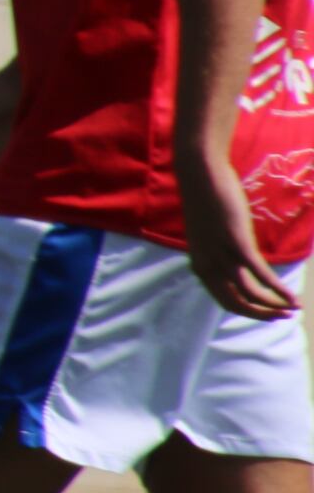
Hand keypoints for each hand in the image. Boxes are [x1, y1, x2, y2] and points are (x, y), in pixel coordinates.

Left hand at [178, 145, 299, 321]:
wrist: (201, 176)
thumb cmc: (207, 202)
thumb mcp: (209, 236)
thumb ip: (218, 253)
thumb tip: (235, 261)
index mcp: (200, 267)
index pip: (225, 301)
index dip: (249, 311)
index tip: (268, 312)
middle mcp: (207, 267)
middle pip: (237, 304)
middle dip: (263, 314)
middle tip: (285, 316)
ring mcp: (221, 256)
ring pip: (250, 294)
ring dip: (275, 305)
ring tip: (293, 307)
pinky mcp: (237, 244)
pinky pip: (260, 275)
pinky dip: (278, 289)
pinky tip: (293, 297)